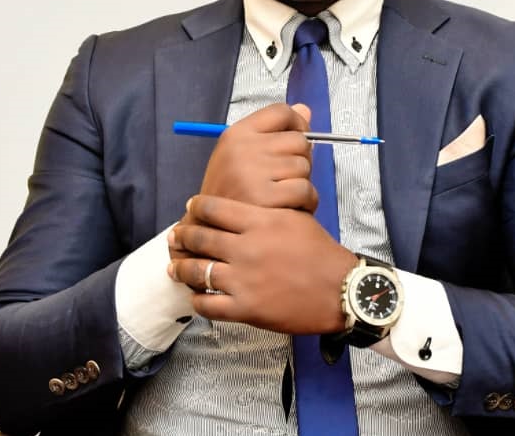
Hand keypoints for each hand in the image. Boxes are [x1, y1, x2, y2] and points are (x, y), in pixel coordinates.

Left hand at [168, 194, 357, 334]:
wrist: (340, 289)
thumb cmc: (321, 252)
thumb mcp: (295, 218)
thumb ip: (265, 212)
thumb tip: (245, 205)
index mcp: (260, 221)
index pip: (214, 209)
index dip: (196, 208)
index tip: (190, 207)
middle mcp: (246, 248)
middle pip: (200, 238)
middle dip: (182, 235)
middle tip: (175, 235)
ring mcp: (243, 280)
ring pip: (197, 272)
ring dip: (181, 268)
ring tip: (174, 267)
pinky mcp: (246, 309)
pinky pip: (208, 305)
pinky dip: (197, 300)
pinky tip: (196, 296)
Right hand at [196, 102, 316, 211]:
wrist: (208, 231)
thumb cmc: (230, 192)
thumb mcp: (242, 154)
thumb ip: (274, 132)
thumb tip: (305, 110)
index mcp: (236, 133)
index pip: (281, 112)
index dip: (298, 124)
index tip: (296, 141)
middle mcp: (242, 148)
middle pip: (298, 140)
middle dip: (300, 159)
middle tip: (285, 177)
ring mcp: (251, 173)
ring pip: (304, 166)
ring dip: (303, 183)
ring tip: (285, 195)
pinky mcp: (264, 199)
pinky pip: (305, 190)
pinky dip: (306, 201)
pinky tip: (292, 207)